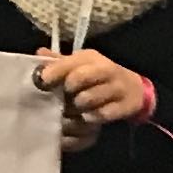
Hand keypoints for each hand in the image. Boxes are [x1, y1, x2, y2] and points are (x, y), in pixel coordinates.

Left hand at [34, 50, 150, 145]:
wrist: (133, 88)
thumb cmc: (96, 76)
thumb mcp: (79, 65)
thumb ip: (59, 61)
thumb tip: (40, 53)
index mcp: (91, 58)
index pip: (70, 63)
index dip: (54, 72)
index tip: (42, 83)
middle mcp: (106, 69)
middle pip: (78, 79)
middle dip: (66, 91)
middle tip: (60, 98)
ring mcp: (118, 87)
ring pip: (88, 99)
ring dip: (76, 107)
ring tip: (73, 110)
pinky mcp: (126, 106)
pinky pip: (102, 115)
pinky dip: (91, 118)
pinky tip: (86, 118)